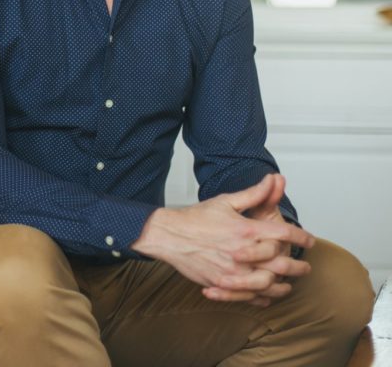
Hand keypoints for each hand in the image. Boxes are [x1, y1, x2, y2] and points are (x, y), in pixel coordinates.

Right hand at [132, 174, 313, 304]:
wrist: (170, 235)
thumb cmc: (196, 218)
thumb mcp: (226, 201)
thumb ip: (254, 193)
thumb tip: (273, 179)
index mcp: (245, 230)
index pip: (284, 234)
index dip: (301, 237)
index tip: (308, 240)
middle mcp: (242, 253)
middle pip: (281, 264)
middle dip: (298, 266)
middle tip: (305, 267)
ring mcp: (233, 272)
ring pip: (268, 285)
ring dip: (283, 286)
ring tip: (290, 284)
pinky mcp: (223, 284)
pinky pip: (249, 297)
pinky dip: (262, 298)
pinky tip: (267, 294)